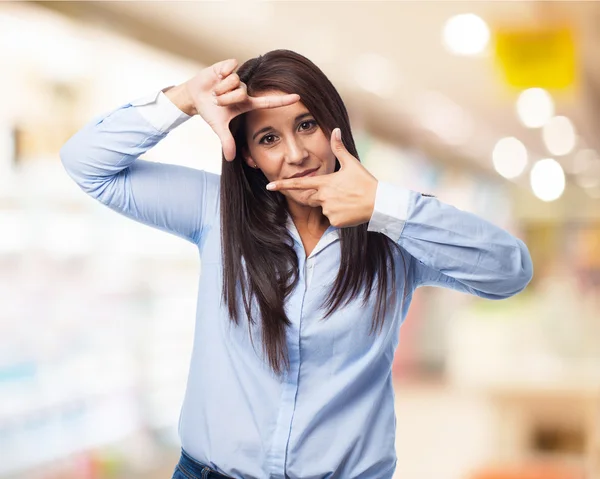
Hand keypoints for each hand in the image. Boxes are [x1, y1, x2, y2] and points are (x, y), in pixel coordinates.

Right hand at [182, 59, 299, 160]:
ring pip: (234, 81)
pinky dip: (221, 74)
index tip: (298, 97)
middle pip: (241, 93)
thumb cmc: (210, 112)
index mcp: (247, 104)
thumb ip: (227, 141)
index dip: (283, 100)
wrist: (195, 97)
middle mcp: (245, 90)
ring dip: (221, 89)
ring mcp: (237, 78)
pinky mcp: (229, 66)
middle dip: (226, 99)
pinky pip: (230, 68)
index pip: (269, 102)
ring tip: (215, 92)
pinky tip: (216, 76)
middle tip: (217, 102)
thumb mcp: (218, 127)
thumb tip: (230, 158)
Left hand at [266, 128, 378, 226]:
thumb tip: (335, 129)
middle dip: (321, 195)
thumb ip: (339, 148)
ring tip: (349, 200)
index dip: (283, 185)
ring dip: (333, 205)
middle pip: (312, 197)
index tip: (269, 186)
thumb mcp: (352, 163)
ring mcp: (329, 210)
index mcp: (325, 182)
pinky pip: (332, 218)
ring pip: (324, 208)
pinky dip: (340, 215)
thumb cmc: (365, 182)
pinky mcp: (335, 221)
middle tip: (339, 192)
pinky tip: (351, 210)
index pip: (299, 184)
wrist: (379, 203)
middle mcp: (323, 197)